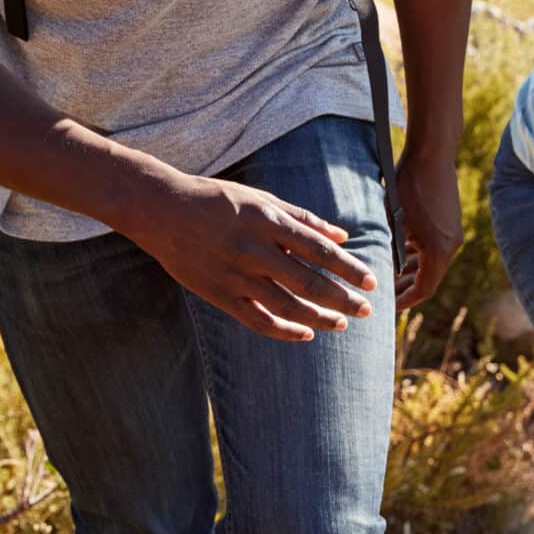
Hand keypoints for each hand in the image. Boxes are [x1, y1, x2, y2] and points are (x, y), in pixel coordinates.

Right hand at [120, 173, 377, 341]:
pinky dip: (282, 330)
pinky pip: (255, 319)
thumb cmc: (217, 199)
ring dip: (318, 318)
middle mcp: (255, 250)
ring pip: (286, 305)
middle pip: (308, 281)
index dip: (349, 268)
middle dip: (342, 298)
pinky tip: (304, 334)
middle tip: (367, 310)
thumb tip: (342, 235)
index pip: (320, 250)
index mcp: (270, 222)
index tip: (372, 281)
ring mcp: (235, 274)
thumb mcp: (262, 199)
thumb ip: (303, 218)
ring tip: (341, 324)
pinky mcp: (217, 293)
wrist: (161, 209)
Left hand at [393, 147, 463, 305]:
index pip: (424, 289)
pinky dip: (419, 254)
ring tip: (390, 275)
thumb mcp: (392, 222)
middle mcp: (452, 245)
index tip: (387, 306)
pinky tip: (400, 252)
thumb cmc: (407, 186)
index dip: (404, 301)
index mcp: (439, 250)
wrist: (432, 153)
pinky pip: (435, 247)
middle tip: (385, 294)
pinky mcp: (451, 221)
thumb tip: (376, 274)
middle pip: (430, 278)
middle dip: (407, 288)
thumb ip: (388, 251)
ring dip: (412, 270)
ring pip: (432, 262)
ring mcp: (454, 232)